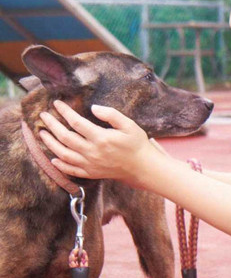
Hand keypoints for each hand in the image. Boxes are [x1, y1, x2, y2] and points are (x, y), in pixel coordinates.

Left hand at [39, 100, 157, 185]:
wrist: (142, 166)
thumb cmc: (136, 143)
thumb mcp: (129, 124)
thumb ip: (111, 114)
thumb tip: (93, 108)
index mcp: (101, 138)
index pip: (76, 122)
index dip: (65, 112)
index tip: (57, 104)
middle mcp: (92, 152)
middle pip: (65, 137)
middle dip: (52, 125)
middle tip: (43, 116)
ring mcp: (90, 164)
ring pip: (63, 154)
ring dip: (50, 143)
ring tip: (42, 133)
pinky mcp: (90, 173)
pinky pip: (70, 170)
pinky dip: (59, 165)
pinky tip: (53, 158)